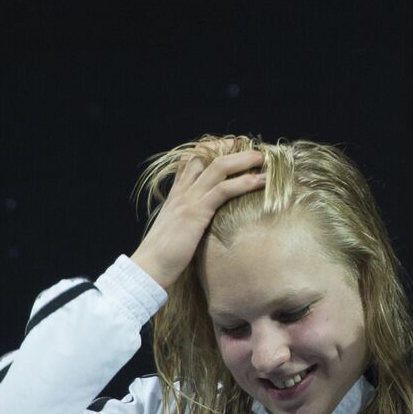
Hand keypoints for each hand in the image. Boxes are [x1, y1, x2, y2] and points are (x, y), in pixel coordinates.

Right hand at [130, 148, 265, 288]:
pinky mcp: (196, 213)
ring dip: (243, 161)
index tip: (232, 147)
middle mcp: (182, 192)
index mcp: (177, 195)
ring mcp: (189, 200)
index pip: (192, 162)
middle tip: (255, 151)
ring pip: (218, 168)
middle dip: (233, 152)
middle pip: (208, 159)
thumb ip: (189, 219)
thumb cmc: (165, 255)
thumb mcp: (177, 230)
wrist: (148, 267)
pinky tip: (259, 181)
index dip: (212, 150)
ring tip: (263, 159)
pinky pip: (222, 190)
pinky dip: (243, 183)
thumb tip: (203, 223)